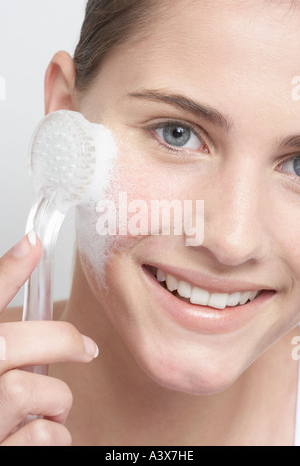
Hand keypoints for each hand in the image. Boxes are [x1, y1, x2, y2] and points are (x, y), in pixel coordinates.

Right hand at [0, 232, 97, 445]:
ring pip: (30, 391)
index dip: (7, 271)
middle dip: (62, 343)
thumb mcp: (0, 356)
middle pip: (14, 345)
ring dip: (56, 399)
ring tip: (52, 407)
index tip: (33, 242)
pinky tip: (43, 436)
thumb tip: (32, 250)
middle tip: (88, 349)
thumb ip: (11, 323)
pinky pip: (42, 436)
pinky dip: (55, 436)